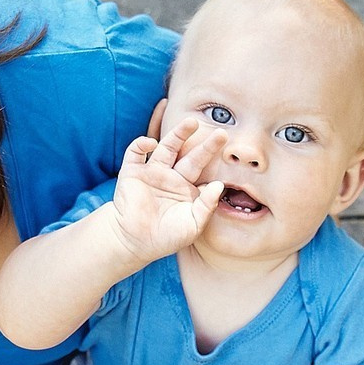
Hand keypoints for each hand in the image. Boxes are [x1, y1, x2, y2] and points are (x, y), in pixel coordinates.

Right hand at [109, 118, 226, 263]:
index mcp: (187, 189)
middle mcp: (172, 177)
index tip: (231, 158)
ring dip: (178, 134)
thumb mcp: (193, 224)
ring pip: (167, 147)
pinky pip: (136, 152)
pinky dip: (142, 144)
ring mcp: (152, 173)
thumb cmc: (166, 237)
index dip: (216, 165)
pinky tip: (151, 144)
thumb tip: (219, 185)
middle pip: (191, 156)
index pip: (204, 172)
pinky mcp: (132, 172)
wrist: (134, 242)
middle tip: (221, 132)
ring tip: (192, 122)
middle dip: (206, 145)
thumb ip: (207, 205)